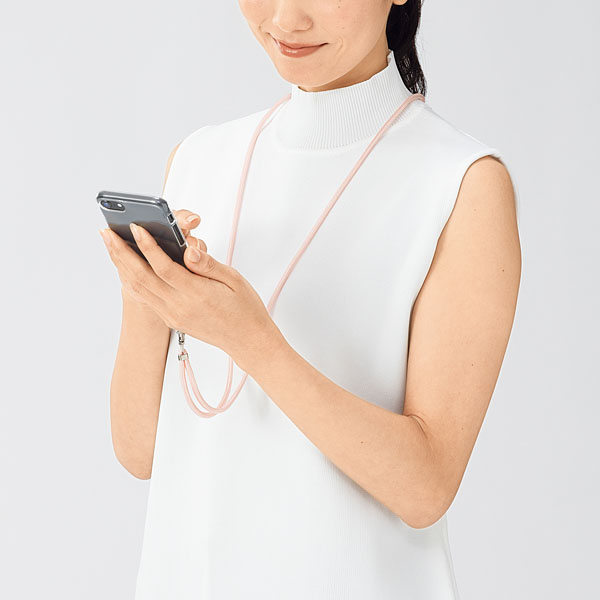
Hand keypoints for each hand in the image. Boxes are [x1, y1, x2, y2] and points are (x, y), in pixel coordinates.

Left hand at [99, 218, 283, 370]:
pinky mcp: (171, 319)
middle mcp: (180, 307)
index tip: (136, 228)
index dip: (147, 246)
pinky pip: (145, 298)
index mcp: (197, 294)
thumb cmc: (245, 309)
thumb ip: (208, 264)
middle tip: (107, 233)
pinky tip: (126, 267)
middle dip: (121, 253)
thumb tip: (189, 249)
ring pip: (139, 288)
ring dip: (121, 266)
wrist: (247, 340)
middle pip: (142, 277)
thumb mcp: (234, 280)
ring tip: (110, 246)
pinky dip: (131, 280)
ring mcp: (173, 315)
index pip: (164, 267)